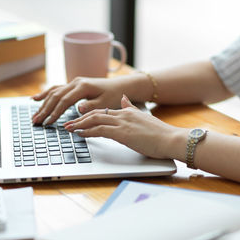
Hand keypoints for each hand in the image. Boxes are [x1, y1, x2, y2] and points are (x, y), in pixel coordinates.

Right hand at [32, 75, 149, 124]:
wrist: (119, 86)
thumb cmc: (113, 95)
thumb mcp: (105, 102)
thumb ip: (91, 105)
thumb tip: (78, 108)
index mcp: (83, 87)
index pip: (64, 100)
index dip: (55, 112)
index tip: (48, 122)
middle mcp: (76, 82)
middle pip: (55, 96)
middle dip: (45, 110)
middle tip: (36, 121)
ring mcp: (73, 83)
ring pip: (53, 92)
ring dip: (42, 104)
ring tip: (34, 116)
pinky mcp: (72, 85)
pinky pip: (56, 89)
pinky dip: (45, 94)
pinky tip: (35, 99)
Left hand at [64, 95, 187, 159]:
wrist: (171, 139)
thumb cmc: (160, 133)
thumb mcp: (143, 116)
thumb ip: (131, 108)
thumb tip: (124, 100)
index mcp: (127, 112)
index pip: (103, 111)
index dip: (88, 115)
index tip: (78, 119)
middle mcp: (122, 115)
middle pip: (95, 114)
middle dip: (79, 119)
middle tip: (67, 123)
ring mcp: (122, 123)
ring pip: (94, 120)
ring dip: (79, 124)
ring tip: (68, 128)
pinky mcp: (123, 133)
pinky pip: (100, 130)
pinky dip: (87, 132)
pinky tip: (80, 134)